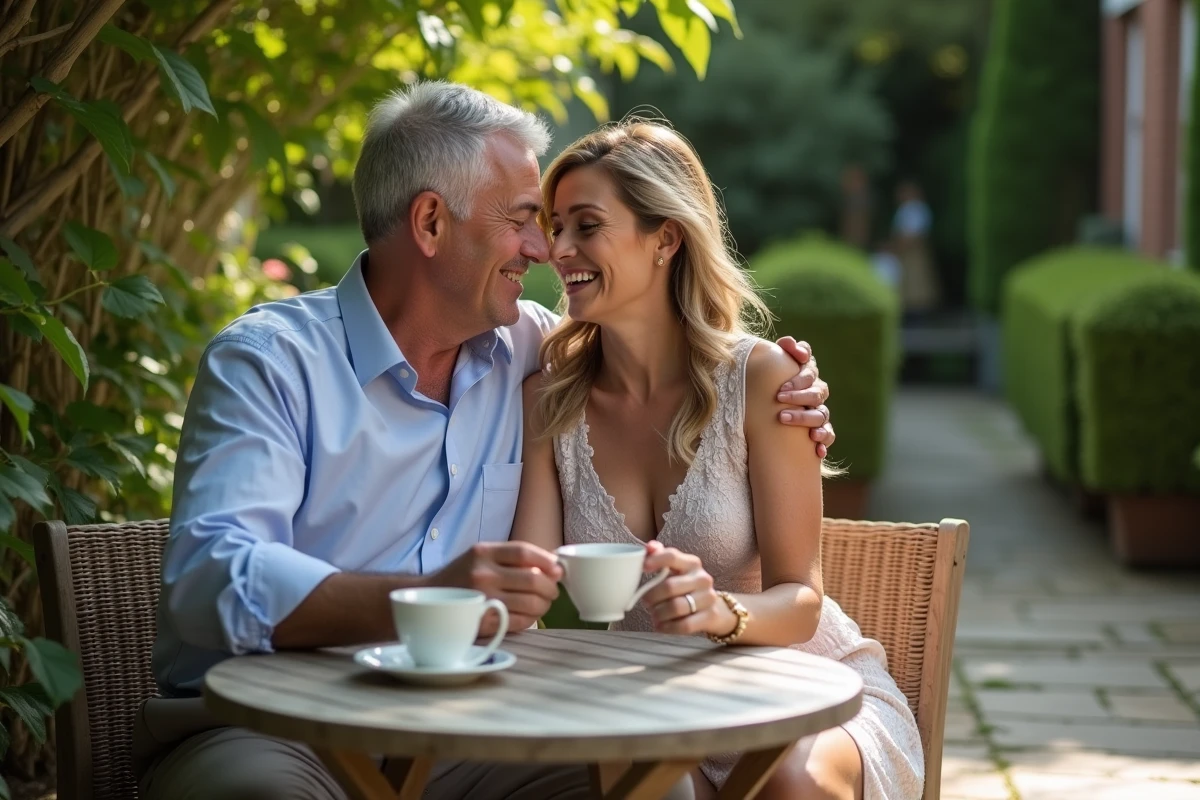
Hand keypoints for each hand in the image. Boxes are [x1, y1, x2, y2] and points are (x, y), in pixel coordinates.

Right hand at [431, 542, 562, 632]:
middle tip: (553, 591)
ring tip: (542, 604)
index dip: (547, 560)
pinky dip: (531, 620)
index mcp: (483, 552)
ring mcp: (482, 599)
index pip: (523, 552)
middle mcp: (482, 574)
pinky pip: (519, 622)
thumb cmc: (462, 576)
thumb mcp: (481, 556)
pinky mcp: (482, 622)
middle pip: (532, 579)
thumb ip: (512, 557)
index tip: (558, 569)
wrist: (429, 599)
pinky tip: (529, 616)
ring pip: (530, 603)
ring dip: (544, 605)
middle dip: (550, 587)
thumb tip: (553, 564)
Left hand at [639, 541, 736, 636]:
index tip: (643, 568)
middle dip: (652, 597)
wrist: (713, 608)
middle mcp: (702, 578)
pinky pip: (684, 625)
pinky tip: (661, 626)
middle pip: (669, 587)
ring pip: (676, 607)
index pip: (672, 556)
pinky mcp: (710, 616)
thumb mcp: (676, 570)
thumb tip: (648, 547)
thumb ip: (660, 557)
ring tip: (654, 614)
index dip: (655, 560)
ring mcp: (708, 597)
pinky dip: (668, 627)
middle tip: (646, 602)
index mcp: (692, 563)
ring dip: (658, 613)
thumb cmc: (686, 587)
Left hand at [774, 336, 834, 458]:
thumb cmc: (772, 386)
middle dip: (799, 395)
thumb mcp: (773, 369)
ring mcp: (819, 412)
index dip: (800, 376)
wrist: (771, 415)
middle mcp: (816, 392)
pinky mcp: (821, 431)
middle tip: (779, 397)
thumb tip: (787, 342)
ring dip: (804, 417)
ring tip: (784, 419)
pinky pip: (829, 435)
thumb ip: (782, 352)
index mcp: (806, 375)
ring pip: (821, 414)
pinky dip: (824, 439)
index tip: (783, 385)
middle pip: (817, 391)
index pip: (810, 369)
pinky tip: (816, 446)